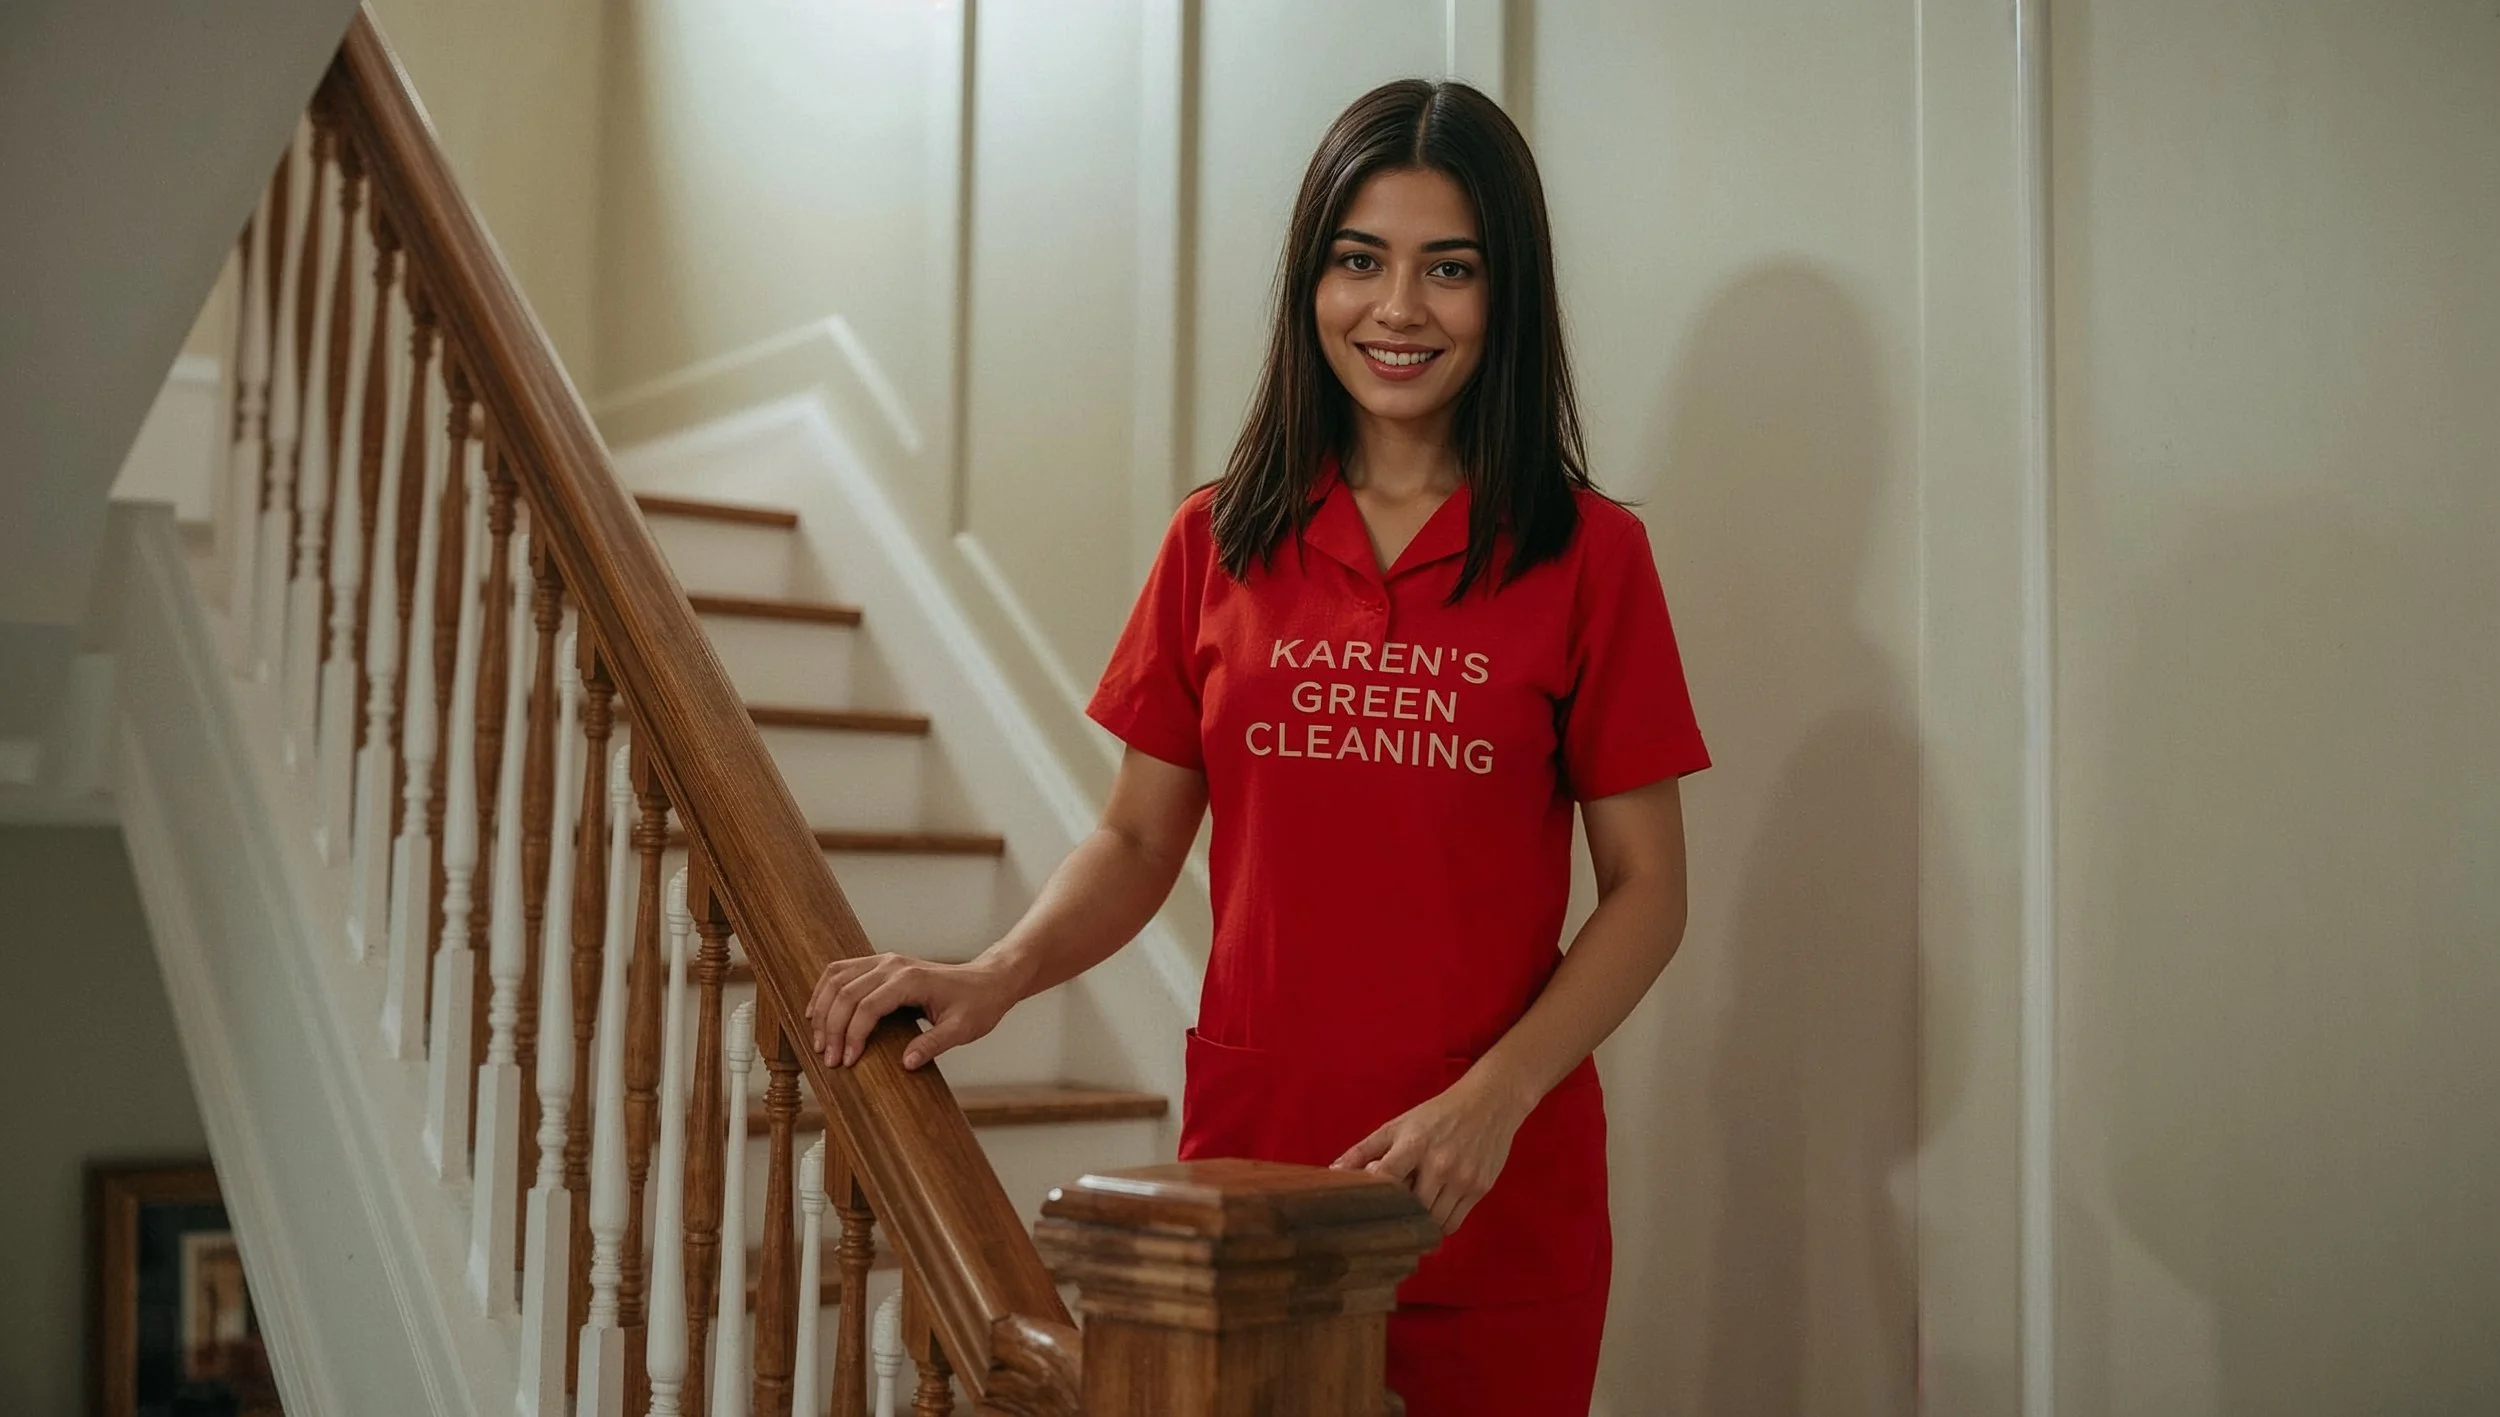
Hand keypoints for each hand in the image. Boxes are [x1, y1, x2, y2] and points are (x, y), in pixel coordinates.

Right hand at [803, 953, 1017, 1071]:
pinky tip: (818, 1012)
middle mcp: (893, 965)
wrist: (988, 981)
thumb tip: (906, 1063)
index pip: (867, 1007)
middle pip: (846, 992)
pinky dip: (825, 991)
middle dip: (832, 1028)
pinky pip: (842, 971)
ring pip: (838, 977)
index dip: (853, 1036)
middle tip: (828, 1058)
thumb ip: (934, 1044)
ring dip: (823, 1008)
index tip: (848, 1062)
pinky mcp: (881, 964)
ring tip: (819, 1041)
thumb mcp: (962, 1029)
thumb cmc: (978, 1004)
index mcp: (911, 980)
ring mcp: (885, 961)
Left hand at [1331, 1075, 1534, 1234]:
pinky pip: (1454, 1222)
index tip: (1360, 1212)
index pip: (1387, 1178)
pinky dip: (1439, 1226)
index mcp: (1414, 1143)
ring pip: (1434, 1222)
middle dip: (1396, 1217)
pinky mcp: (1480, 1189)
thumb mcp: (1398, 1124)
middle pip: (1410, 1208)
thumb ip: (1365, 1149)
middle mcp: (1440, 1164)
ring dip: (1418, 1226)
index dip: (1372, 1198)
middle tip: (1384, 1223)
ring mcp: (1462, 1179)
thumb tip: (1334, 1171)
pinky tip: (1430, 1217)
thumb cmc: (1438, 1115)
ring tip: (1408, 1221)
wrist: (1489, 1104)